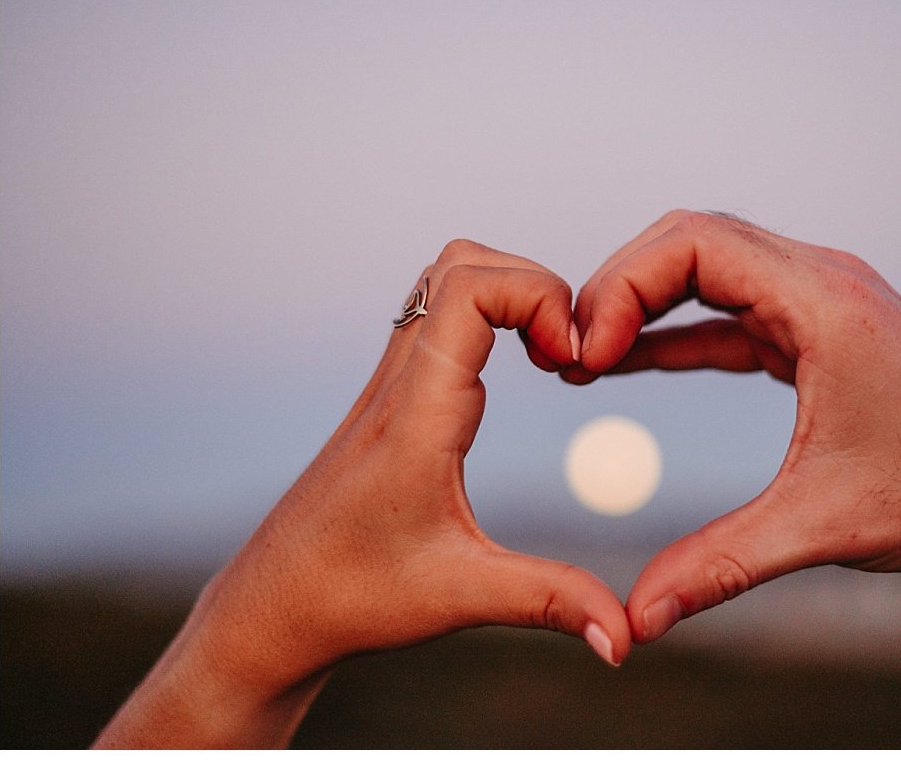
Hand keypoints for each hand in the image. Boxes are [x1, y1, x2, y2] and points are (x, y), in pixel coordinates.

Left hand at [95, 240, 628, 747]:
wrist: (274, 605)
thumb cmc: (352, 597)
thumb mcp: (462, 596)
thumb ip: (552, 601)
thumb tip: (626, 638)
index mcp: (416, 415)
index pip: (469, 288)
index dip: (538, 295)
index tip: (573, 358)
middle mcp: (399, 384)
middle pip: (461, 263)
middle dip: (535, 286)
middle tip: (570, 354)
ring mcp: (390, 384)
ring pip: (444, 280)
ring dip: (510, 294)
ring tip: (550, 357)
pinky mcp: (392, 397)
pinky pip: (439, 317)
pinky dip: (490, 316)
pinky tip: (517, 371)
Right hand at [565, 211, 900, 694]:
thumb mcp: (821, 525)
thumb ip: (720, 565)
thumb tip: (638, 618)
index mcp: (824, 303)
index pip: (695, 243)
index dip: (623, 286)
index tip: (588, 354)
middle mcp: (821, 281)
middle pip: (692, 240)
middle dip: (621, 288)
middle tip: (572, 354)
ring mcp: (821, 300)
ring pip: (709, 268)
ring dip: (645, 304)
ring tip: (586, 358)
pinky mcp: (818, 330)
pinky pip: (730, 312)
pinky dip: (677, 331)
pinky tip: (632, 363)